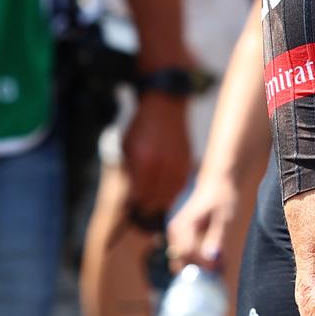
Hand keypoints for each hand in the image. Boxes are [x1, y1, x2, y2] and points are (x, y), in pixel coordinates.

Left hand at [122, 91, 191, 216]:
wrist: (165, 107)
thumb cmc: (141, 127)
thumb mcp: (127, 149)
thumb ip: (130, 173)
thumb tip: (133, 196)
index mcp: (144, 163)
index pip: (139, 198)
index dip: (132, 206)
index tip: (128, 207)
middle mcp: (163, 166)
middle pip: (155, 201)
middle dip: (145, 208)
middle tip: (138, 208)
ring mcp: (178, 165)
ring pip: (169, 197)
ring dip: (159, 202)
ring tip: (150, 201)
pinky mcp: (187, 163)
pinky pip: (179, 187)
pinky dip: (170, 193)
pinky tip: (163, 191)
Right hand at [168, 173, 240, 271]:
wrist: (215, 182)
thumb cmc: (221, 197)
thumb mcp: (223, 216)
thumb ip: (216, 236)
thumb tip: (210, 256)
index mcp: (184, 225)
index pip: (187, 253)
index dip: (202, 262)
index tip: (219, 265)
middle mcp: (175, 230)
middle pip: (182, 258)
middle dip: (199, 266)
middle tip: (220, 267)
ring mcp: (175, 233)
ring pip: (182, 258)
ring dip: (198, 263)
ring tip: (219, 262)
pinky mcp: (179, 235)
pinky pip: (185, 252)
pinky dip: (198, 257)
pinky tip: (215, 256)